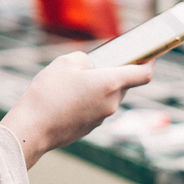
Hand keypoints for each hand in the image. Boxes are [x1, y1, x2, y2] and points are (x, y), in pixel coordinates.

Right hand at [0, 52, 153, 168]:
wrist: (32, 129)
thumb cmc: (48, 94)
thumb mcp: (65, 63)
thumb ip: (85, 60)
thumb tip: (90, 66)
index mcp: (110, 83)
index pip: (143, 74)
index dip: (150, 61)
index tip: (151, 54)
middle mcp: (111, 102)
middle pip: (124, 84)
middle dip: (115, 72)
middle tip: (99, 63)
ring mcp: (101, 118)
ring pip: (109, 96)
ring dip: (99, 87)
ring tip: (75, 80)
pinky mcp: (90, 127)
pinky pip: (96, 108)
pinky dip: (89, 100)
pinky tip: (68, 97)